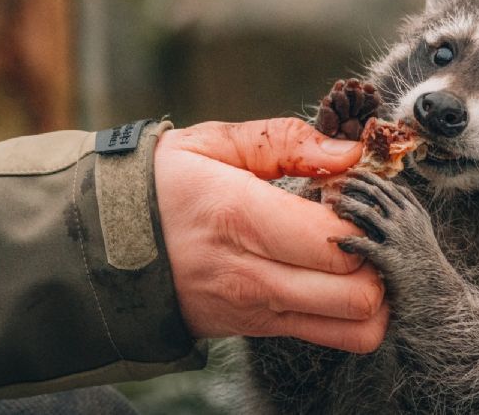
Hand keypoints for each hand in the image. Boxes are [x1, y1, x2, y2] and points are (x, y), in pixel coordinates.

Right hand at [154, 118, 388, 353]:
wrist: (98, 248)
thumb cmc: (162, 186)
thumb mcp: (213, 143)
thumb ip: (289, 141)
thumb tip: (351, 152)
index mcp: (241, 216)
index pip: (337, 241)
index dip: (363, 217)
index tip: (352, 194)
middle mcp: (252, 275)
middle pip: (358, 292)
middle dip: (380, 258)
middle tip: (366, 228)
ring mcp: (256, 311)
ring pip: (355, 325)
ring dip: (375, 290)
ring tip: (359, 255)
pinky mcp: (258, 330)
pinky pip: (332, 336)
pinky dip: (354, 312)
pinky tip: (339, 276)